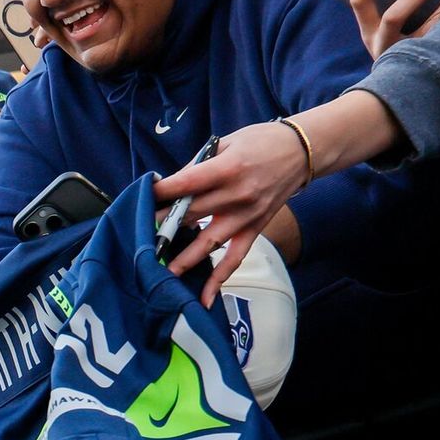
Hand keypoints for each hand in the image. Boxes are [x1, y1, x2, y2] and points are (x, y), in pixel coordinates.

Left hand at [153, 123, 309, 301]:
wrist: (303, 152)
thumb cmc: (261, 142)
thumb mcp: (226, 142)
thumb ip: (198, 165)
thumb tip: (170, 186)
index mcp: (227, 169)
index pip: (186, 185)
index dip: (160, 193)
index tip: (140, 199)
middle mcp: (237, 195)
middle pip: (190, 214)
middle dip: (161, 225)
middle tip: (136, 236)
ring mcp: (246, 215)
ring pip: (208, 242)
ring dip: (182, 259)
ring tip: (159, 272)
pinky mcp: (255, 228)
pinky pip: (235, 257)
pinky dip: (219, 278)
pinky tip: (203, 297)